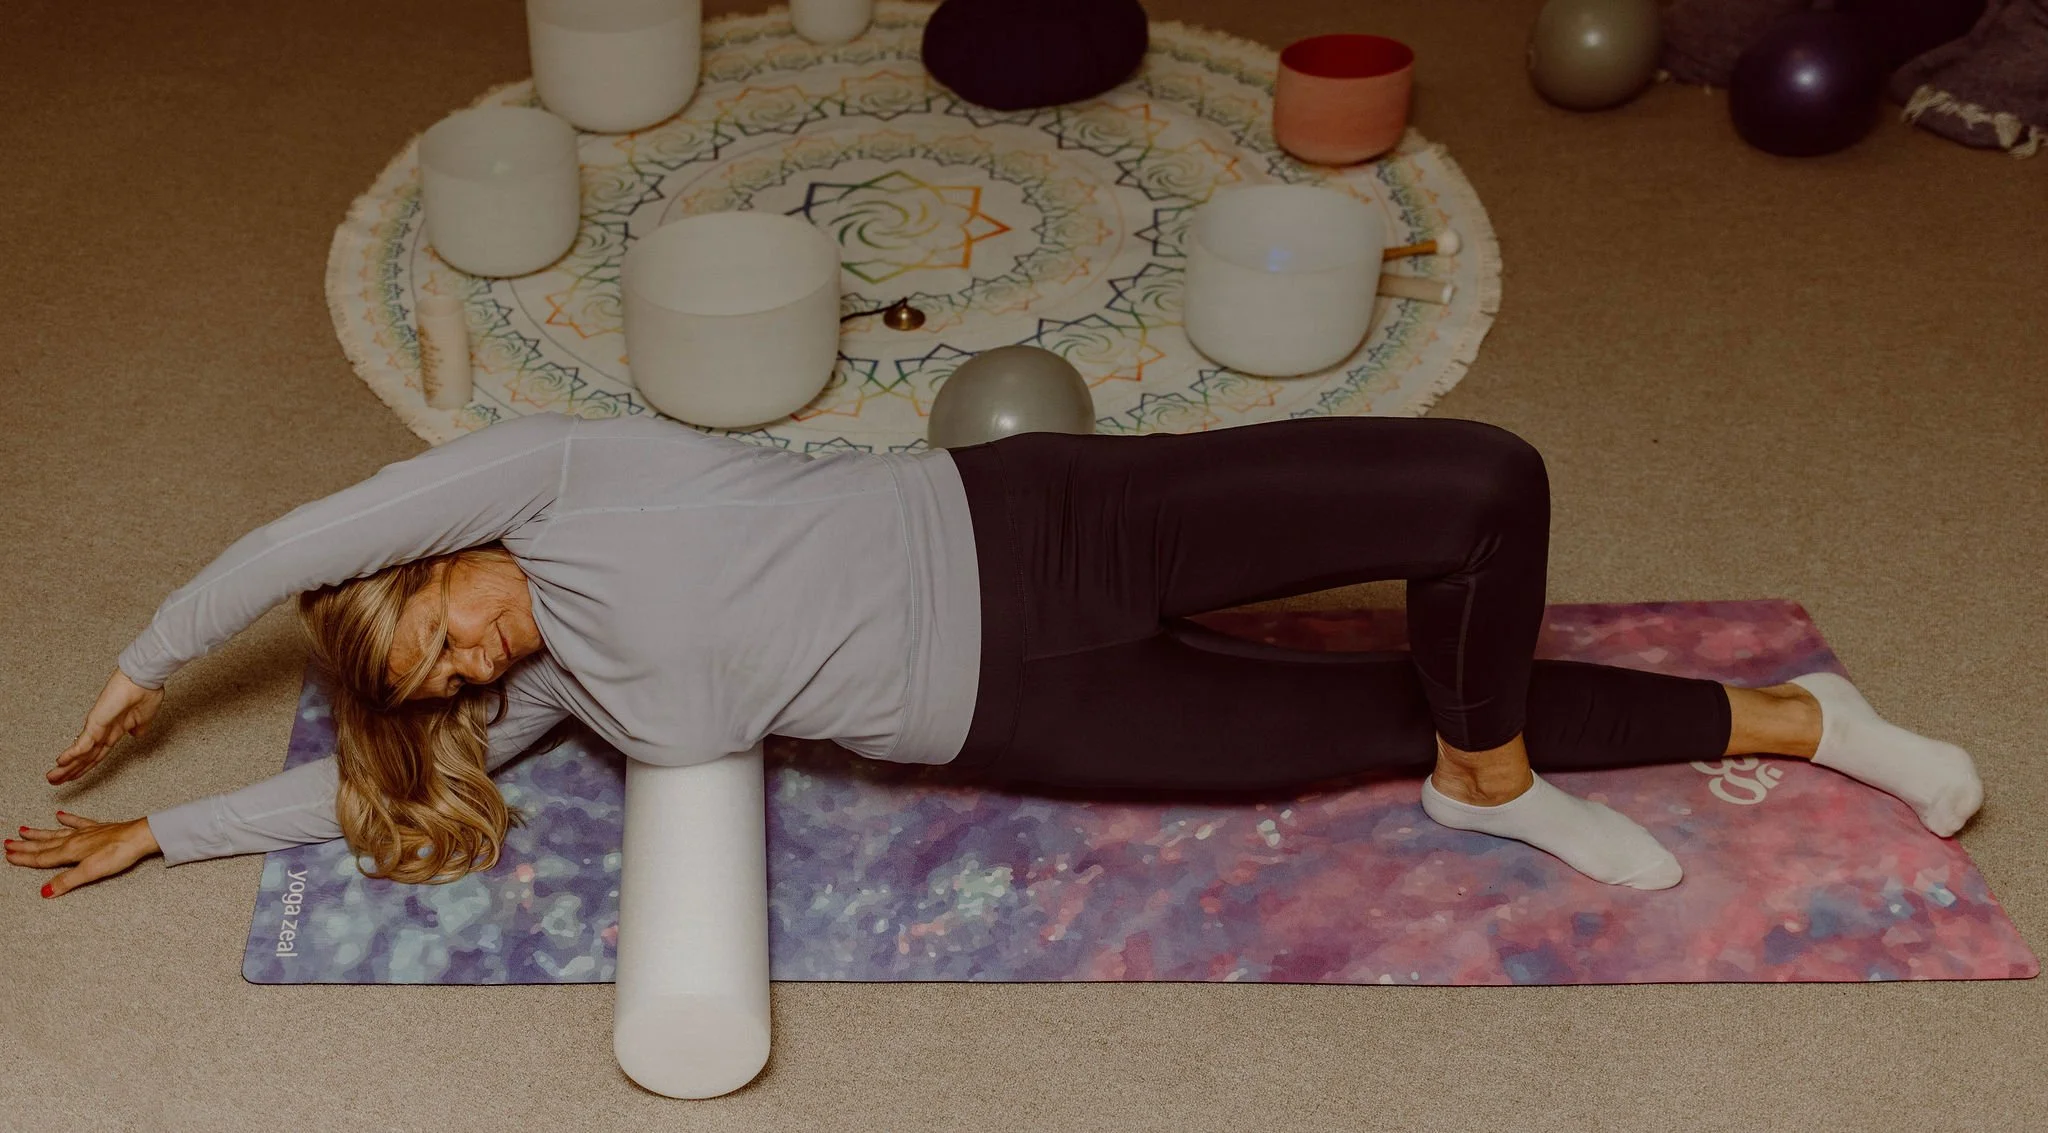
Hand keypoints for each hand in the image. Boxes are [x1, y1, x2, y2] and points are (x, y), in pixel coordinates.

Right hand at [4, 812, 160, 897]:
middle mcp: (74, 840)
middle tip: (8, 843)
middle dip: (25, 846)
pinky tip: (60, 815)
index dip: (24, 858)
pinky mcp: (99, 828)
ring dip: (39, 833)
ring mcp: (86, 833)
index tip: (7, 855)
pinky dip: (68, 819)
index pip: (41, 858)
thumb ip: (66, 881)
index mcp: (70, 852)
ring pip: (56, 833)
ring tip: (24, 830)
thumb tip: (45, 892)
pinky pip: (78, 822)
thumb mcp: (90, 872)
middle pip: (44, 845)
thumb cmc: (118, 853)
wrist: (141, 836)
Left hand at [49, 667, 163, 784]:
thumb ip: (139, 729)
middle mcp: (104, 730)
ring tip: (53, 777)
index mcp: (115, 730)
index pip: (97, 754)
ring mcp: (98, 726)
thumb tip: (137, 735)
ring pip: (80, 753)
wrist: (145, 679)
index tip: (75, 775)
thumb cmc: (147, 692)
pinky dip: (72, 754)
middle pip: (85, 756)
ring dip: (66, 767)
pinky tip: (61, 762)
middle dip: (70, 771)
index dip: (86, 766)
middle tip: (55, 781)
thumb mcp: (145, 718)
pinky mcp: (96, 722)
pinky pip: (84, 743)